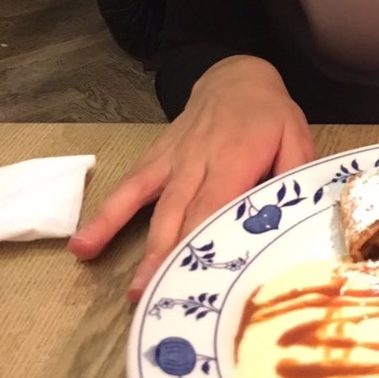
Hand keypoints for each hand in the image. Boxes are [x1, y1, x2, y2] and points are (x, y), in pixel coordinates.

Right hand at [67, 56, 314, 299]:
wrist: (234, 77)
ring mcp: (173, 162)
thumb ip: (296, 175)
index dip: (205, 239)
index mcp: (236, 159)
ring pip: (153, 208)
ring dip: (142, 250)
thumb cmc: (269, 115)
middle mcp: (198, 162)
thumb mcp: (296, 136)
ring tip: (133, 292)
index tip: (198, 276)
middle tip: (163, 300)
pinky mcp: (155, 161)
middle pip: (181, 215)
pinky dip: (105, 216)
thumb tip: (294, 215)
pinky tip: (82, 246)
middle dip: (171, 258)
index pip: (218, 205)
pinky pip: (127, 189)